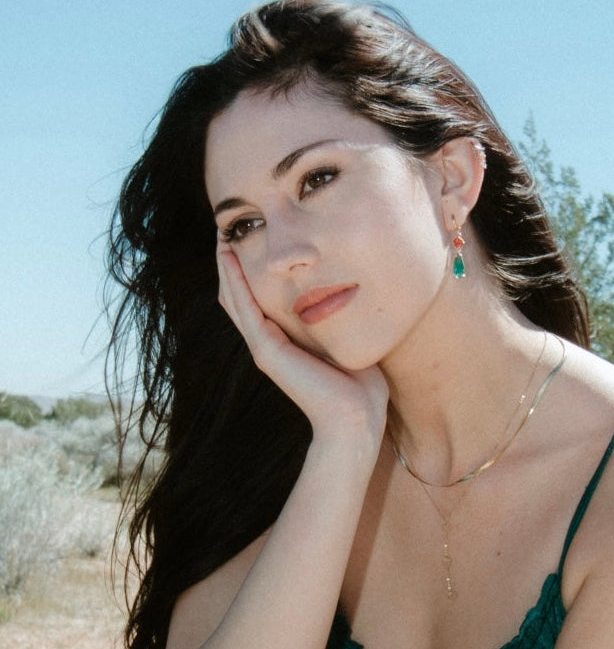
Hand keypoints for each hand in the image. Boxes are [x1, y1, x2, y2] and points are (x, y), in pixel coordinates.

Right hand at [216, 246, 388, 455]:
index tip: (247, 240)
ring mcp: (264, 347)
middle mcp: (268, 342)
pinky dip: (235, 282)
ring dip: (226, 268)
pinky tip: (228, 260)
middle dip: (230, 264)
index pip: (255, 299)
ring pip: (235, 299)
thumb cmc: (358, 384)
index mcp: (283, 340)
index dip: (246, 270)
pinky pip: (245, 309)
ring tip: (220, 238)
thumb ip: (335, 320)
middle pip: (238, 296)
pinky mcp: (267, 350)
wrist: (355, 417)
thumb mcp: (342, 339)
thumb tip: (347, 291)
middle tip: (223, 231)